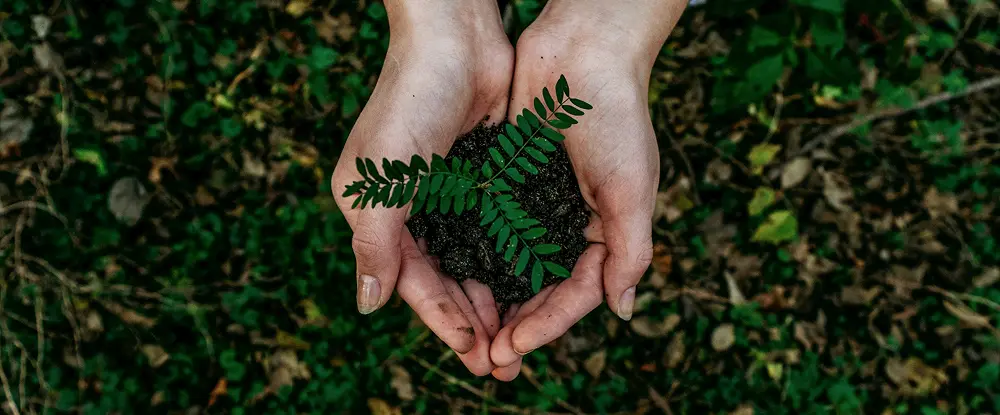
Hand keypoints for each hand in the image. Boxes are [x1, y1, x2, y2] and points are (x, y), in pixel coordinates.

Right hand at [331, 0, 512, 375]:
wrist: (455, 38)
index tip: (473, 351)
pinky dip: (510, 260)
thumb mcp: (382, 180)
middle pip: (444, 278)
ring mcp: (448, 193)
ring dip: (494, 298)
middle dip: (472, 321)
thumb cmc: (409, 102)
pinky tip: (532, 286)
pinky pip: (496, 230)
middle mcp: (410, 207)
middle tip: (503, 362)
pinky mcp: (481, 176)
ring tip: (520, 337)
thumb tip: (367, 306)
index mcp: (376, 211)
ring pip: (473, 260)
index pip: (411, 280)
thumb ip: (375, 244)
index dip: (441, 319)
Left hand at [487, 0, 687, 380]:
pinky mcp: (508, 182)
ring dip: (493, 301)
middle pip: (541, 289)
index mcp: (605, 231)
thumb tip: (623, 310)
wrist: (582, 51)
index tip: (514, 347)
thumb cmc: (616, 117)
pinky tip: (453, 279)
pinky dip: (476, 256)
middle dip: (518, 325)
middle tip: (488, 358)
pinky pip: (490, 228)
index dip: (547, 325)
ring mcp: (537, 204)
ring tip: (469, 332)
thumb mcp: (632, 188)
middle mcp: (569, 224)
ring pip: (512, 266)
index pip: (576, 293)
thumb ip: (630, 250)